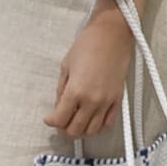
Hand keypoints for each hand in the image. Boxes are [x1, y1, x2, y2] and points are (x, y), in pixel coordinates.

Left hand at [42, 12, 133, 138]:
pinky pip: (108, 123)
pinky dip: (98, 126)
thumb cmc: (87, 44)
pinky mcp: (118, 99)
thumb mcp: (66, 66)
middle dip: (64, 128)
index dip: (51, 121)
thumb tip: (59, 105)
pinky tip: (91, 121)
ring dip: (81, 130)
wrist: (112, 35)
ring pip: (92, 130)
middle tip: (60, 121)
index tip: (48, 118)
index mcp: (75, 91)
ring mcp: (106, 102)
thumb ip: (61, 89)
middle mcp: (92, 101)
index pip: (60, 119)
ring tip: (75, 122)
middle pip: (75, 130)